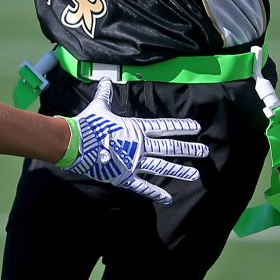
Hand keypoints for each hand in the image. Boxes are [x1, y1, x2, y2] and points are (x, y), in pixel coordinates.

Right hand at [59, 80, 208, 203]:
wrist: (75, 143)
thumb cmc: (88, 123)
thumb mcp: (99, 107)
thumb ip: (106, 94)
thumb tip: (107, 80)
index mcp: (137, 128)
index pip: (165, 127)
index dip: (181, 127)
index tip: (196, 127)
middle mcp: (140, 145)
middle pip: (169, 147)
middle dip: (188, 149)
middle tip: (204, 151)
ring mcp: (134, 162)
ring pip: (162, 167)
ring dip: (179, 171)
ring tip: (196, 174)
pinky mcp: (124, 177)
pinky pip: (143, 186)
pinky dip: (155, 193)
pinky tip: (168, 198)